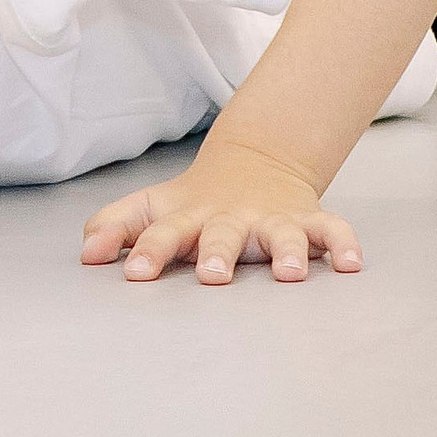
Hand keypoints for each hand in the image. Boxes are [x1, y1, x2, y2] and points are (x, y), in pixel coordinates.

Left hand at [79, 138, 362, 284]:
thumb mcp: (151, 207)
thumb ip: (115, 226)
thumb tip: (85, 253)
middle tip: (210, 276)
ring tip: (290, 274)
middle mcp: (230, 218)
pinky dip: (343, 243)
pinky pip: (331, 230)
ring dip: (286, 251)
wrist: (256, 160)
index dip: (147, 251)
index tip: (134, 274)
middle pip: (222, 233)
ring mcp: (270, 219)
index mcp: (188, 216)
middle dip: (216, 253)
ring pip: (281, 233)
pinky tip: (352, 264)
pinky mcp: (306, 220)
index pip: (162, 232)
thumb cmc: (193, 202)